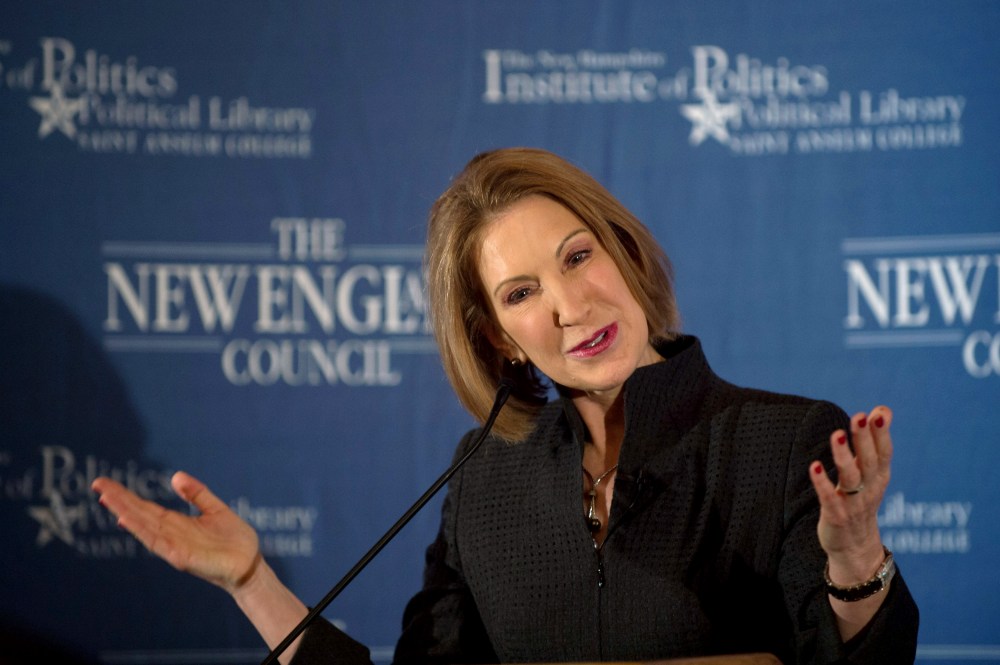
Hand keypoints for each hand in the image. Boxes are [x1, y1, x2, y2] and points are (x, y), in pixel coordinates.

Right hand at [92, 471, 261, 592]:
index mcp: (176, 524)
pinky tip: (129, 521)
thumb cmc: (234, 539)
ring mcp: (174, 546)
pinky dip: (143, 532)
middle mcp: (171, 535)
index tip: (106, 484)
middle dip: (119, 501)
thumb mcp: (215, 509)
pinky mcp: (182, 557)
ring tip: (107, 498)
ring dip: (126, 513)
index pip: (145, 508)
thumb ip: (196, 494)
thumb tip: (175, 476)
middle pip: (140, 515)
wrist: (251, 564)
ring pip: (144, 528)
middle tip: (98, 484)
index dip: (126, 497)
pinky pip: (159, 543)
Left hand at [810, 406, 892, 579]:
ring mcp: (853, 503)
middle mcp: (870, 488)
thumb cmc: (861, 499)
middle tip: (859, 417)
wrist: (855, 547)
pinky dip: (822, 483)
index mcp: (879, 476)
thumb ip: (874, 440)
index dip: (881, 434)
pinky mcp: (836, 516)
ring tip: (837, 435)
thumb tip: (883, 408)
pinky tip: (814, 466)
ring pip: (850, 478)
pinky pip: (829, 498)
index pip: (883, 452)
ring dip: (844, 456)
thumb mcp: (872, 471)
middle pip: (869, 461)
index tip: (878, 413)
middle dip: (864, 439)